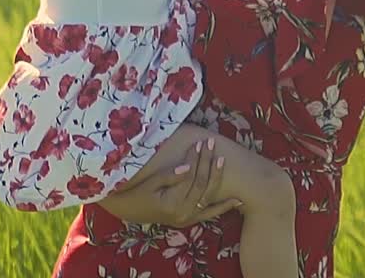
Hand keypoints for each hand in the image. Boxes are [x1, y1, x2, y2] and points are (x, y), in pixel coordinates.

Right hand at [101, 139, 240, 226]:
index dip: (195, 159)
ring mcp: (187, 219)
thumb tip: (187, 167)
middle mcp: (182, 214)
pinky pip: (209, 213)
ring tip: (223, 160)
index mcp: (172, 204)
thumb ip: (169, 176)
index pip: (190, 178)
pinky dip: (223, 207)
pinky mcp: (189, 220)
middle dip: (206, 162)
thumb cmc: (135, 193)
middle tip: (210, 143)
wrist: (127, 210)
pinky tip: (237, 200)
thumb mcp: (149, 183)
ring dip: (216, 178)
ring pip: (208, 196)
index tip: (198, 143)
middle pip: (201, 184)